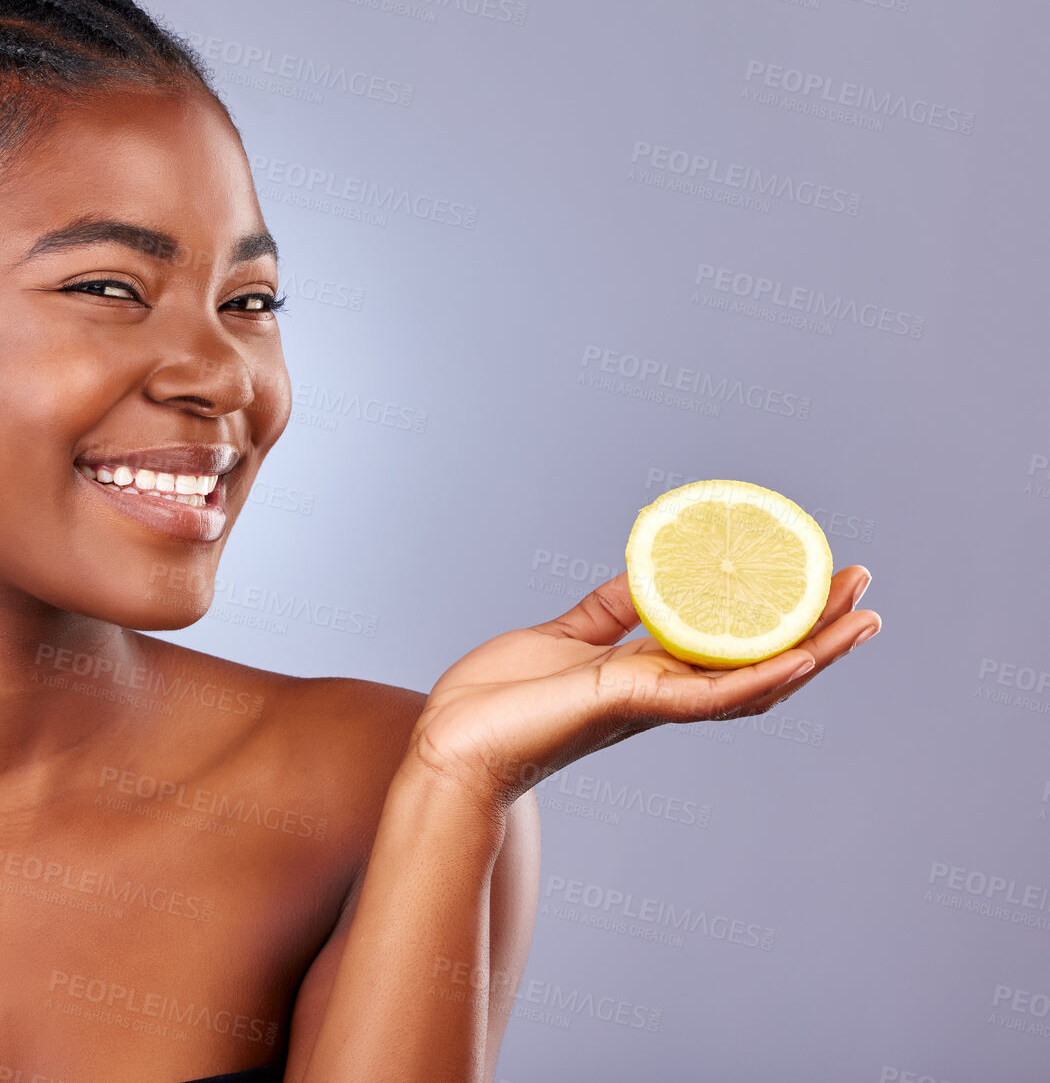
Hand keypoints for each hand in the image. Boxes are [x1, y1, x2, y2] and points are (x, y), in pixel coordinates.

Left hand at [406, 566, 880, 804]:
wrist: (450, 741)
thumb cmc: (498, 700)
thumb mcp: (564, 636)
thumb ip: (606, 612)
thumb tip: (643, 573)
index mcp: (650, 675)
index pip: (734, 646)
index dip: (782, 619)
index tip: (821, 580)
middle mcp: (663, 694)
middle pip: (761, 662)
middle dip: (819, 629)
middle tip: (865, 588)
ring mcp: (652, 703)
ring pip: (753, 682)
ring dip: (814, 653)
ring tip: (862, 619)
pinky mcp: (629, 704)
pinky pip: (707, 696)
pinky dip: (756, 680)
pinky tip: (801, 656)